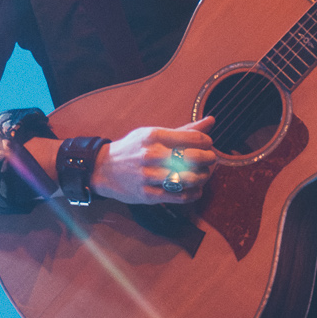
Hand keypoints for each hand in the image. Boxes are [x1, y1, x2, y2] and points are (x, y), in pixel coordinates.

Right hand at [93, 115, 218, 204]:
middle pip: (194, 158)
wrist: (104, 169)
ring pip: (189, 179)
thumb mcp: (153, 133)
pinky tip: (196, 188)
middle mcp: (151, 155)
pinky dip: (194, 193)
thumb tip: (212, 121)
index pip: (193, 137)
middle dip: (209, 159)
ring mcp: (149, 176)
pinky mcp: (148, 195)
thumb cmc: (133, 149)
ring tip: (203, 174)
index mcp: (154, 136)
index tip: (207, 144)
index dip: (207, 142)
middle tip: (210, 159)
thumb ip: (184, 130)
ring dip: (203, 177)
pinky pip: (180, 196)